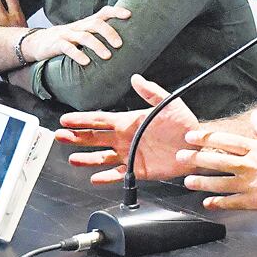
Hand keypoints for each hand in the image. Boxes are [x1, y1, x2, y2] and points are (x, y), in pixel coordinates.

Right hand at [20, 5, 131, 65]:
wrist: (36, 43)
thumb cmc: (66, 40)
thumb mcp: (82, 35)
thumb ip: (97, 36)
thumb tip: (123, 43)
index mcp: (86, 23)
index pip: (103, 12)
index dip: (116, 11)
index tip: (129, 15)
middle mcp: (78, 26)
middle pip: (96, 23)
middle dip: (109, 32)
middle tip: (119, 45)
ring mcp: (67, 35)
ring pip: (84, 36)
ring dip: (97, 46)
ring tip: (107, 56)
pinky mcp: (56, 45)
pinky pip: (68, 48)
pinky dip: (78, 55)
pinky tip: (86, 62)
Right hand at [54, 74, 198, 183]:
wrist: (196, 145)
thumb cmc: (183, 123)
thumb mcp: (168, 103)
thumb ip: (151, 92)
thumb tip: (137, 78)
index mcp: (128, 121)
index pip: (100, 120)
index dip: (82, 120)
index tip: (66, 119)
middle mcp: (125, 138)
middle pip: (95, 138)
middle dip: (76, 136)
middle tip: (60, 136)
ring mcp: (130, 155)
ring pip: (101, 157)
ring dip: (86, 157)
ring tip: (72, 158)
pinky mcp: (138, 170)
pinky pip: (118, 174)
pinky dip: (106, 177)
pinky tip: (94, 178)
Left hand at [178, 109, 256, 215]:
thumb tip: (255, 116)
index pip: (227, 141)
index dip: (207, 138)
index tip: (192, 137)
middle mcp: (252, 166)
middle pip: (219, 161)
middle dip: (197, 158)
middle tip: (181, 157)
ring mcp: (252, 185)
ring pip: (221, 183)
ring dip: (202, 182)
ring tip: (188, 181)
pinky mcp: (255, 202)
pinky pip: (232, 202)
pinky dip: (218, 202)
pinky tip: (207, 202)